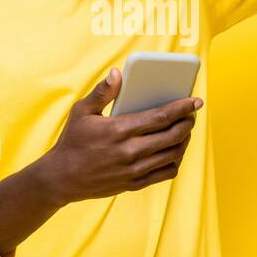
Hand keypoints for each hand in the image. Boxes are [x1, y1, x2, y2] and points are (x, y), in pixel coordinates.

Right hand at [39, 68, 202, 203]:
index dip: (181, 108)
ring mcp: (134, 170)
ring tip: (184, 130)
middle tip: (192, 114)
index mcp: (119, 130)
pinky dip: (175, 160)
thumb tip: (118, 73)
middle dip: (188, 122)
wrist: (61, 178)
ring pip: (173, 154)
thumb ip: (102, 92)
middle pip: (172, 135)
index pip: (160, 117)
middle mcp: (130, 151)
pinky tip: (173, 151)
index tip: (195, 100)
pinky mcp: (134, 184)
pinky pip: (165, 172)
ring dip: (183, 140)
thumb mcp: (81, 111)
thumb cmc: (72, 141)